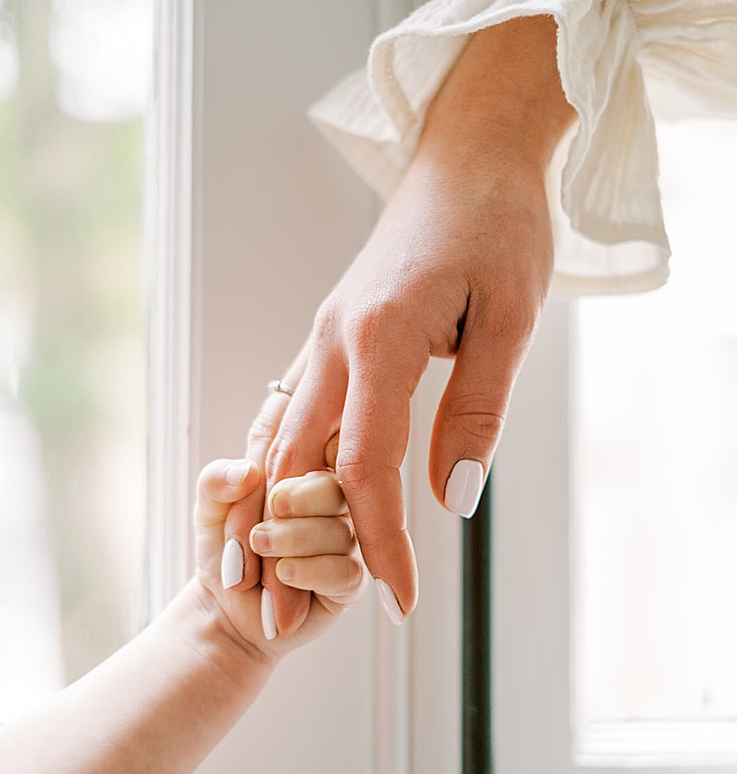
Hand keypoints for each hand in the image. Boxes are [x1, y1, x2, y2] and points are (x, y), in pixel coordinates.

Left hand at [195, 459, 365, 656]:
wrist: (226, 607)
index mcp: (305, 474)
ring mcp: (346, 542)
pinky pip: (345, 571)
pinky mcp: (350, 582)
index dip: (291, 468)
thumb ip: (216, 482)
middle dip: (299, 502)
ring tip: (260, 548)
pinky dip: (311, 571)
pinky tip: (284, 573)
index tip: (262, 486)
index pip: (314, 454)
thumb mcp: (208, 510)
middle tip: (263, 520)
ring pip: (339, 531)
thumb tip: (246, 471)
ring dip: (295, 539)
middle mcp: (333, 505)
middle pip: (335, 489)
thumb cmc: (226, 551)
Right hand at [225, 16, 575, 630]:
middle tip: (290, 620)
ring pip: (280, 439)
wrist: (468, 154)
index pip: (365, 468)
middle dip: (293, 547)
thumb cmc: (499, 227)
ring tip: (263, 579)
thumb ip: (477, 410)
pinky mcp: (330, 335)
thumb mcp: (510, 320)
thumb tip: (451, 499)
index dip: (378, 543)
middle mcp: (333, 342)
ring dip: (272, 512)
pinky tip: (281, 503)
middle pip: (296, 464)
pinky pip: (291, 412)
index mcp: (379, 340)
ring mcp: (323, 337)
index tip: (396, 603)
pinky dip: (282, 466)